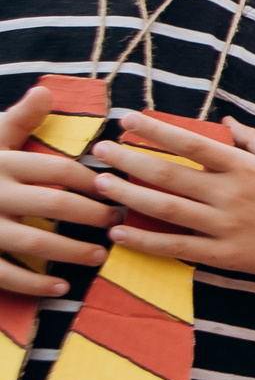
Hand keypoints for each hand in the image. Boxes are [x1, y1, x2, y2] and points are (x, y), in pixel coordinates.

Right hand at [0, 86, 115, 296]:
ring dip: (74, 250)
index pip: (55, 167)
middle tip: (118, 220)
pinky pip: (5, 274)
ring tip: (101, 254)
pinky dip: (34, 284)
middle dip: (93, 212)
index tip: (116, 186)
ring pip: (36, 240)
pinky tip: (61, 288)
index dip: (90, 179)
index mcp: (0, 164)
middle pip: (54, 202)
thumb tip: (45, 90)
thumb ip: (17, 120)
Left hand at [92, 112, 254, 282]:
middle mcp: (230, 195)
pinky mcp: (223, 254)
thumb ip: (254, 139)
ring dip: (128, 196)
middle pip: (169, 175)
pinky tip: (118, 233)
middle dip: (130, 160)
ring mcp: (225, 226)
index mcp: (245, 168)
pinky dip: (144, 240)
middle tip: (99, 151)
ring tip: (102, 185)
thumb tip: (225, 119)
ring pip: (166, 209)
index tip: (127, 119)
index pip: (191, 143)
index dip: (156, 130)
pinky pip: (176, 246)